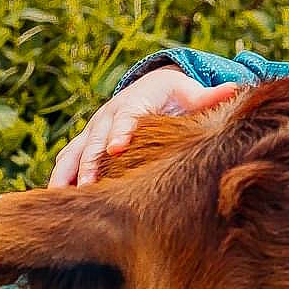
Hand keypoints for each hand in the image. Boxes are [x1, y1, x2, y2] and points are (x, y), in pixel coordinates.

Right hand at [48, 68, 242, 187]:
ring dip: (68, 174)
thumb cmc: (173, 94)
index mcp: (133, 104)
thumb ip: (208, 96)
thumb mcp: (189, 92)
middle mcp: (108, 117)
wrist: (148, 87)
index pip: (126, 118)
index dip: (121, 132)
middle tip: (88, 185)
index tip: (117, 148)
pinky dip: (60, 179)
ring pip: (75, 153)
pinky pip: (67, 162)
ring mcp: (94, 131)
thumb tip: (235, 87)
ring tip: (59, 198)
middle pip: (96, 140)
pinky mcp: (85, 144)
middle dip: (91, 162)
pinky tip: (53, 202)